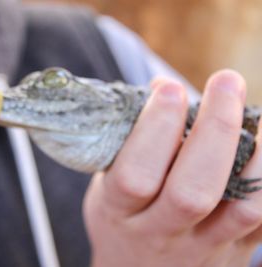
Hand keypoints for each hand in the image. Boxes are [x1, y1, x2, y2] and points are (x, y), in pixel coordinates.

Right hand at [84, 70, 261, 266]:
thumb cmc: (119, 219)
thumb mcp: (105, 184)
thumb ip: (129, 141)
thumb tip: (162, 86)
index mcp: (119, 212)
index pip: (137, 173)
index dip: (155, 128)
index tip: (169, 88)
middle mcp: (160, 234)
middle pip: (193, 191)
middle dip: (214, 128)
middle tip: (225, 82)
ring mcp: (202, 247)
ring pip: (243, 209)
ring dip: (259, 154)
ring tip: (259, 115)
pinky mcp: (235, 251)